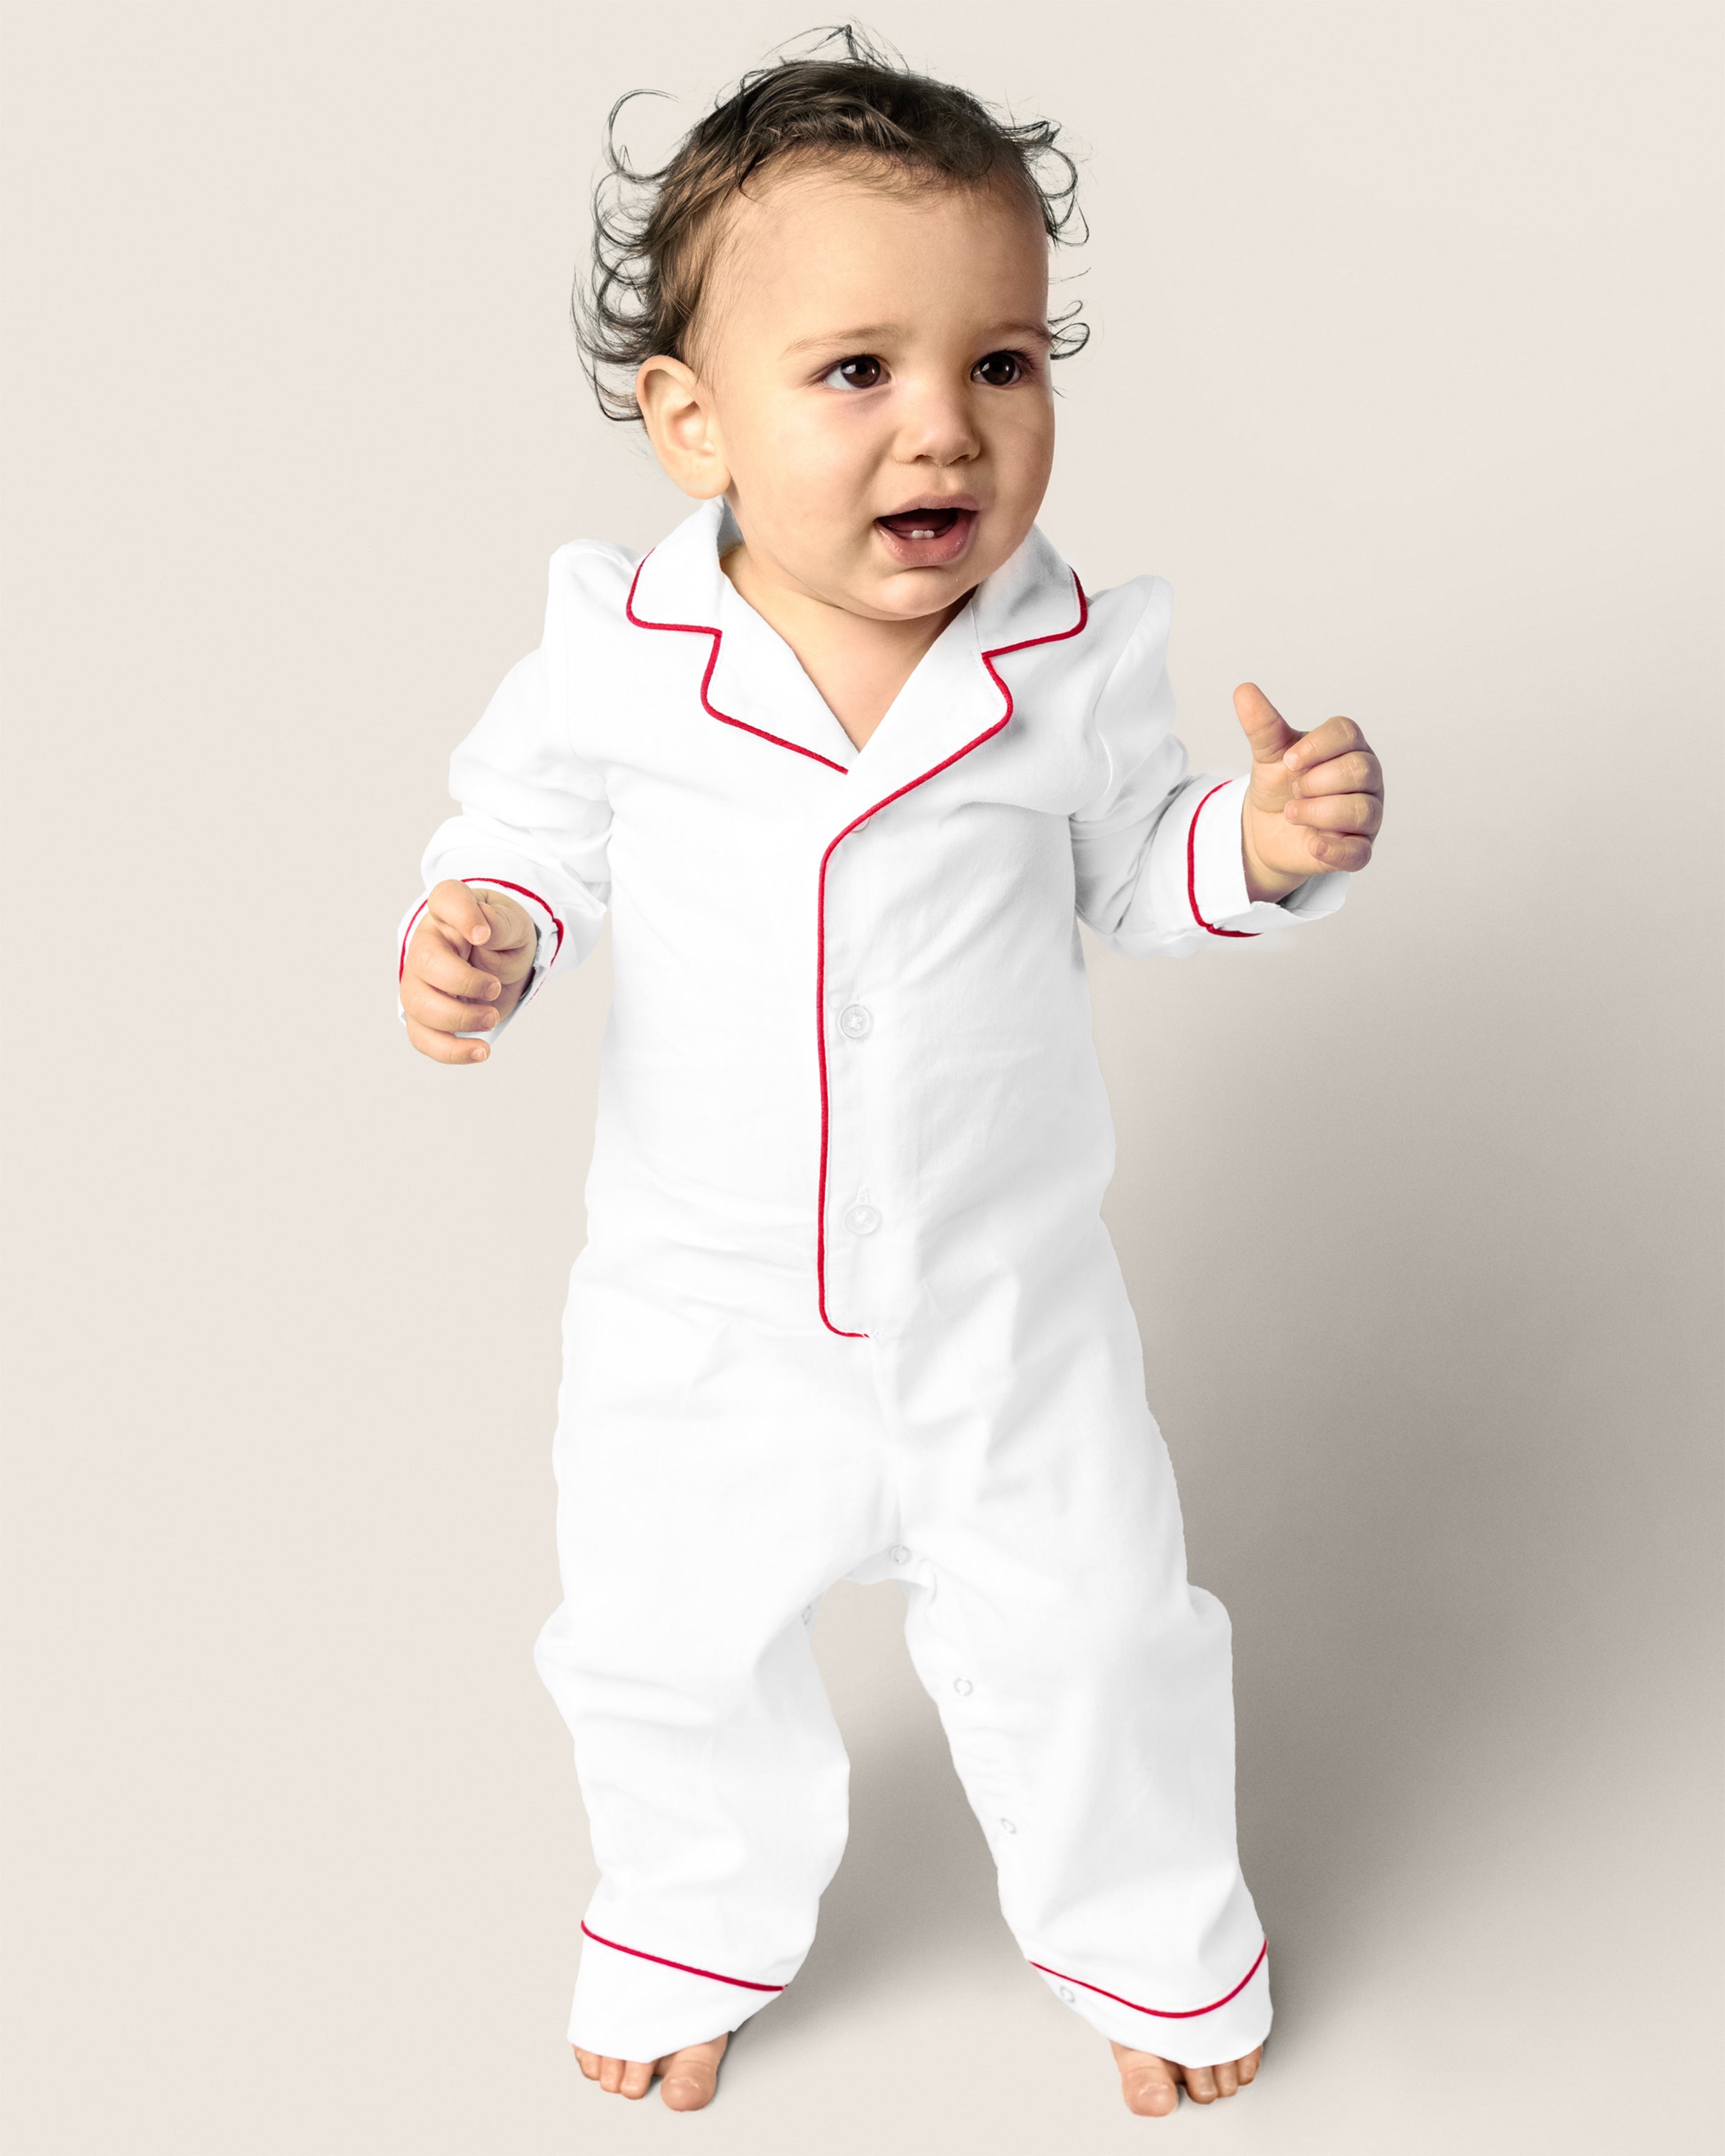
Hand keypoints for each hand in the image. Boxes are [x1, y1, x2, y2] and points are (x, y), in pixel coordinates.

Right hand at [401, 881, 537, 1063]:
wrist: (502, 961)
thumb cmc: (503, 936)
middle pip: (423, 962)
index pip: (446, 898)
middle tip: (494, 989)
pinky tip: (480, 1051)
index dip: (462, 915)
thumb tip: (482, 931)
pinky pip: (423, 1037)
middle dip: (462, 982)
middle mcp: (427, 943)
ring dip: (458, 1019)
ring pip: (418, 1005)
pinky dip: (450, 1050)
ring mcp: (421, 980)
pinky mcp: (426, 1014)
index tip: (484, 934)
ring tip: (491, 1017)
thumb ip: (500, 924)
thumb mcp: (514, 924)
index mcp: (449, 911)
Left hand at [1233, 683, 1383, 903]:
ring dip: (1320, 812)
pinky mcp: (1359, 849)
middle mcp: (1366, 777)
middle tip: (1293, 789)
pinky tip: (1311, 843)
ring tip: (1292, 812)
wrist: (1267, 830)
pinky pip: (1360, 852)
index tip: (1288, 761)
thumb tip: (1243, 690)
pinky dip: (1335, 849)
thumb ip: (1262, 726)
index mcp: (1348, 746)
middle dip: (1317, 781)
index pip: (1347, 733)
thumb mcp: (1268, 755)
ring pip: (1361, 810)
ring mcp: (1368, 813)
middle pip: (1358, 770)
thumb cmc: (1279, 785)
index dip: (1317, 746)